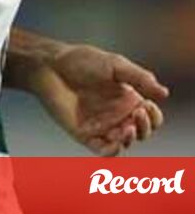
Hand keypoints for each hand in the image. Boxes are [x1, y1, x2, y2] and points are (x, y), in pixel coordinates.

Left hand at [32, 43, 168, 155]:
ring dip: (131, 138)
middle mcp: (117, 115)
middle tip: (137, 113)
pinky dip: (114, 151)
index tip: (147, 105)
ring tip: (127, 125)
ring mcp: (101, 126)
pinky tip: (117, 141)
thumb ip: (139, 78)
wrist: (51, 67)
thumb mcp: (115, 65)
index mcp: (127, 100)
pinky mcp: (85, 134)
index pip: (150, 117)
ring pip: (125, 143)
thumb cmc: (81, 62)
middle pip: (141, 132)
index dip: (154, 116)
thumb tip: (164, 93)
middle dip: (145, 127)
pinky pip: (104, 151)